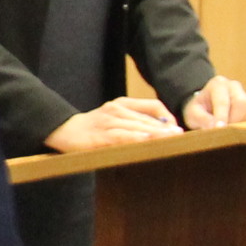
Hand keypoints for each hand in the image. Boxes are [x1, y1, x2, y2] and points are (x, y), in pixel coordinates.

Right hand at [43, 98, 178, 152]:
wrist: (63, 130)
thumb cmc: (93, 128)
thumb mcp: (115, 118)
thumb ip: (135, 121)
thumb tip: (163, 130)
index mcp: (122, 104)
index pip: (151, 106)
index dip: (166, 116)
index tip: (177, 128)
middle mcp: (116, 110)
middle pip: (147, 118)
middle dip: (165, 128)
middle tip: (182, 135)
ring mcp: (107, 122)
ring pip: (136, 127)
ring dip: (155, 134)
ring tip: (171, 139)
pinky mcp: (99, 136)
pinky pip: (120, 136)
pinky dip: (135, 138)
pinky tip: (146, 142)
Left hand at [177, 76, 245, 130]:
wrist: (206, 107)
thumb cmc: (199, 110)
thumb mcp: (192, 113)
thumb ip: (201, 119)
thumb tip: (213, 128)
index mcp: (218, 84)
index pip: (222, 101)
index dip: (222, 116)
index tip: (220, 128)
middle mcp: (235, 87)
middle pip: (241, 103)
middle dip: (234, 121)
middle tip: (225, 134)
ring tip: (237, 134)